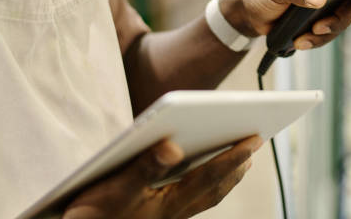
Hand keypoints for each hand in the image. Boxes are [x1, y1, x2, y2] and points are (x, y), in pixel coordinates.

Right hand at [62, 136, 262, 218]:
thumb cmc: (94, 215)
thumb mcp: (116, 188)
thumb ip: (144, 167)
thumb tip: (173, 147)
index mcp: (170, 203)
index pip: (211, 176)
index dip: (234, 156)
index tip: (255, 139)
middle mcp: (175, 211)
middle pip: (216, 187)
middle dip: (238, 166)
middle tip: (256, 144)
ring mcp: (170, 216)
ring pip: (208, 196)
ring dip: (228, 177)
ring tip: (242, 161)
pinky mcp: (161, 216)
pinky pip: (196, 199)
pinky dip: (210, 185)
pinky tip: (205, 177)